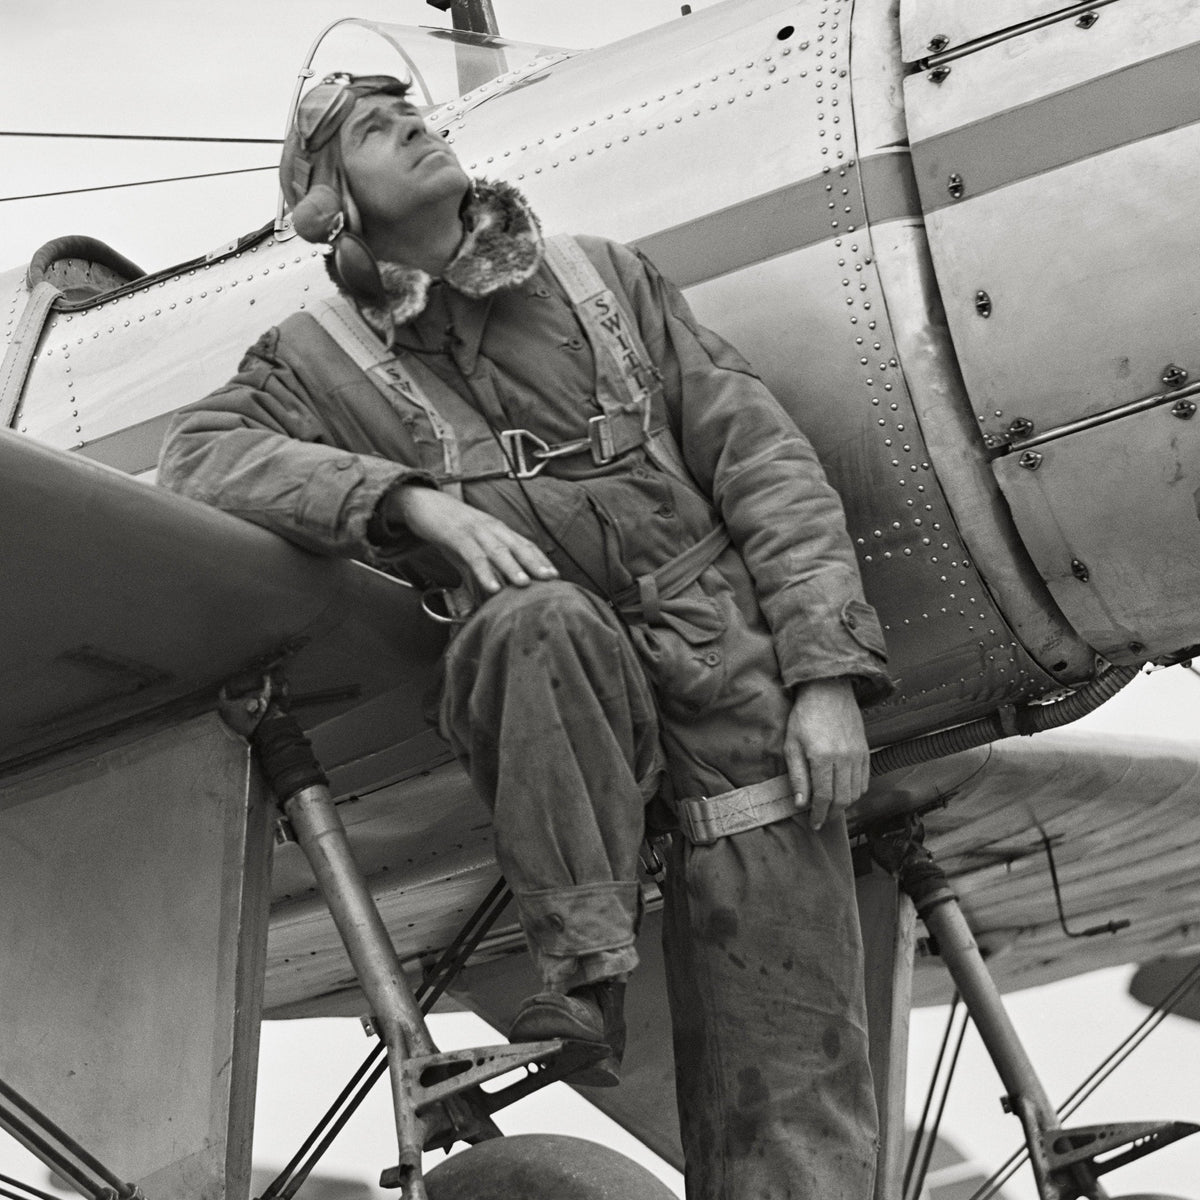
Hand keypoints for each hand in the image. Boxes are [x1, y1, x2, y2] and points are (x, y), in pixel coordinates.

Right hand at [384, 484, 558, 594]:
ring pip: (498, 550)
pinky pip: (473, 555)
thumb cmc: (449, 529)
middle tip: (551, 579)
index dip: (540, 559)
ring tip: (525, 584)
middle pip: (517, 546)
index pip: (524, 543)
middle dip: (535, 563)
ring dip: (512, 567)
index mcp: (497, 530)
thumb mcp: (468, 550)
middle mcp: (491, 528)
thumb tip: (488, 596)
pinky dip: (484, 571)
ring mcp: (474, 531)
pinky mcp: (456, 535)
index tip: (555, 575)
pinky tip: (492, 586)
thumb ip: (479, 571)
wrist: (422, 503)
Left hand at [783, 678, 869, 830]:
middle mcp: (844, 759)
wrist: (829, 691)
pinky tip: (843, 793)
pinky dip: (855, 792)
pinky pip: (864, 781)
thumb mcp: (792, 745)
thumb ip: (797, 776)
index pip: (824, 797)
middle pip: (842, 799)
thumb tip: (800, 803)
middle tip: (821, 819)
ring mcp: (858, 756)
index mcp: (822, 758)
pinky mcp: (865, 752)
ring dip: (843, 805)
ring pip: (855, 793)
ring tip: (830, 808)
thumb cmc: (805, 716)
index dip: (819, 814)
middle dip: (831, 814)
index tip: (814, 823)